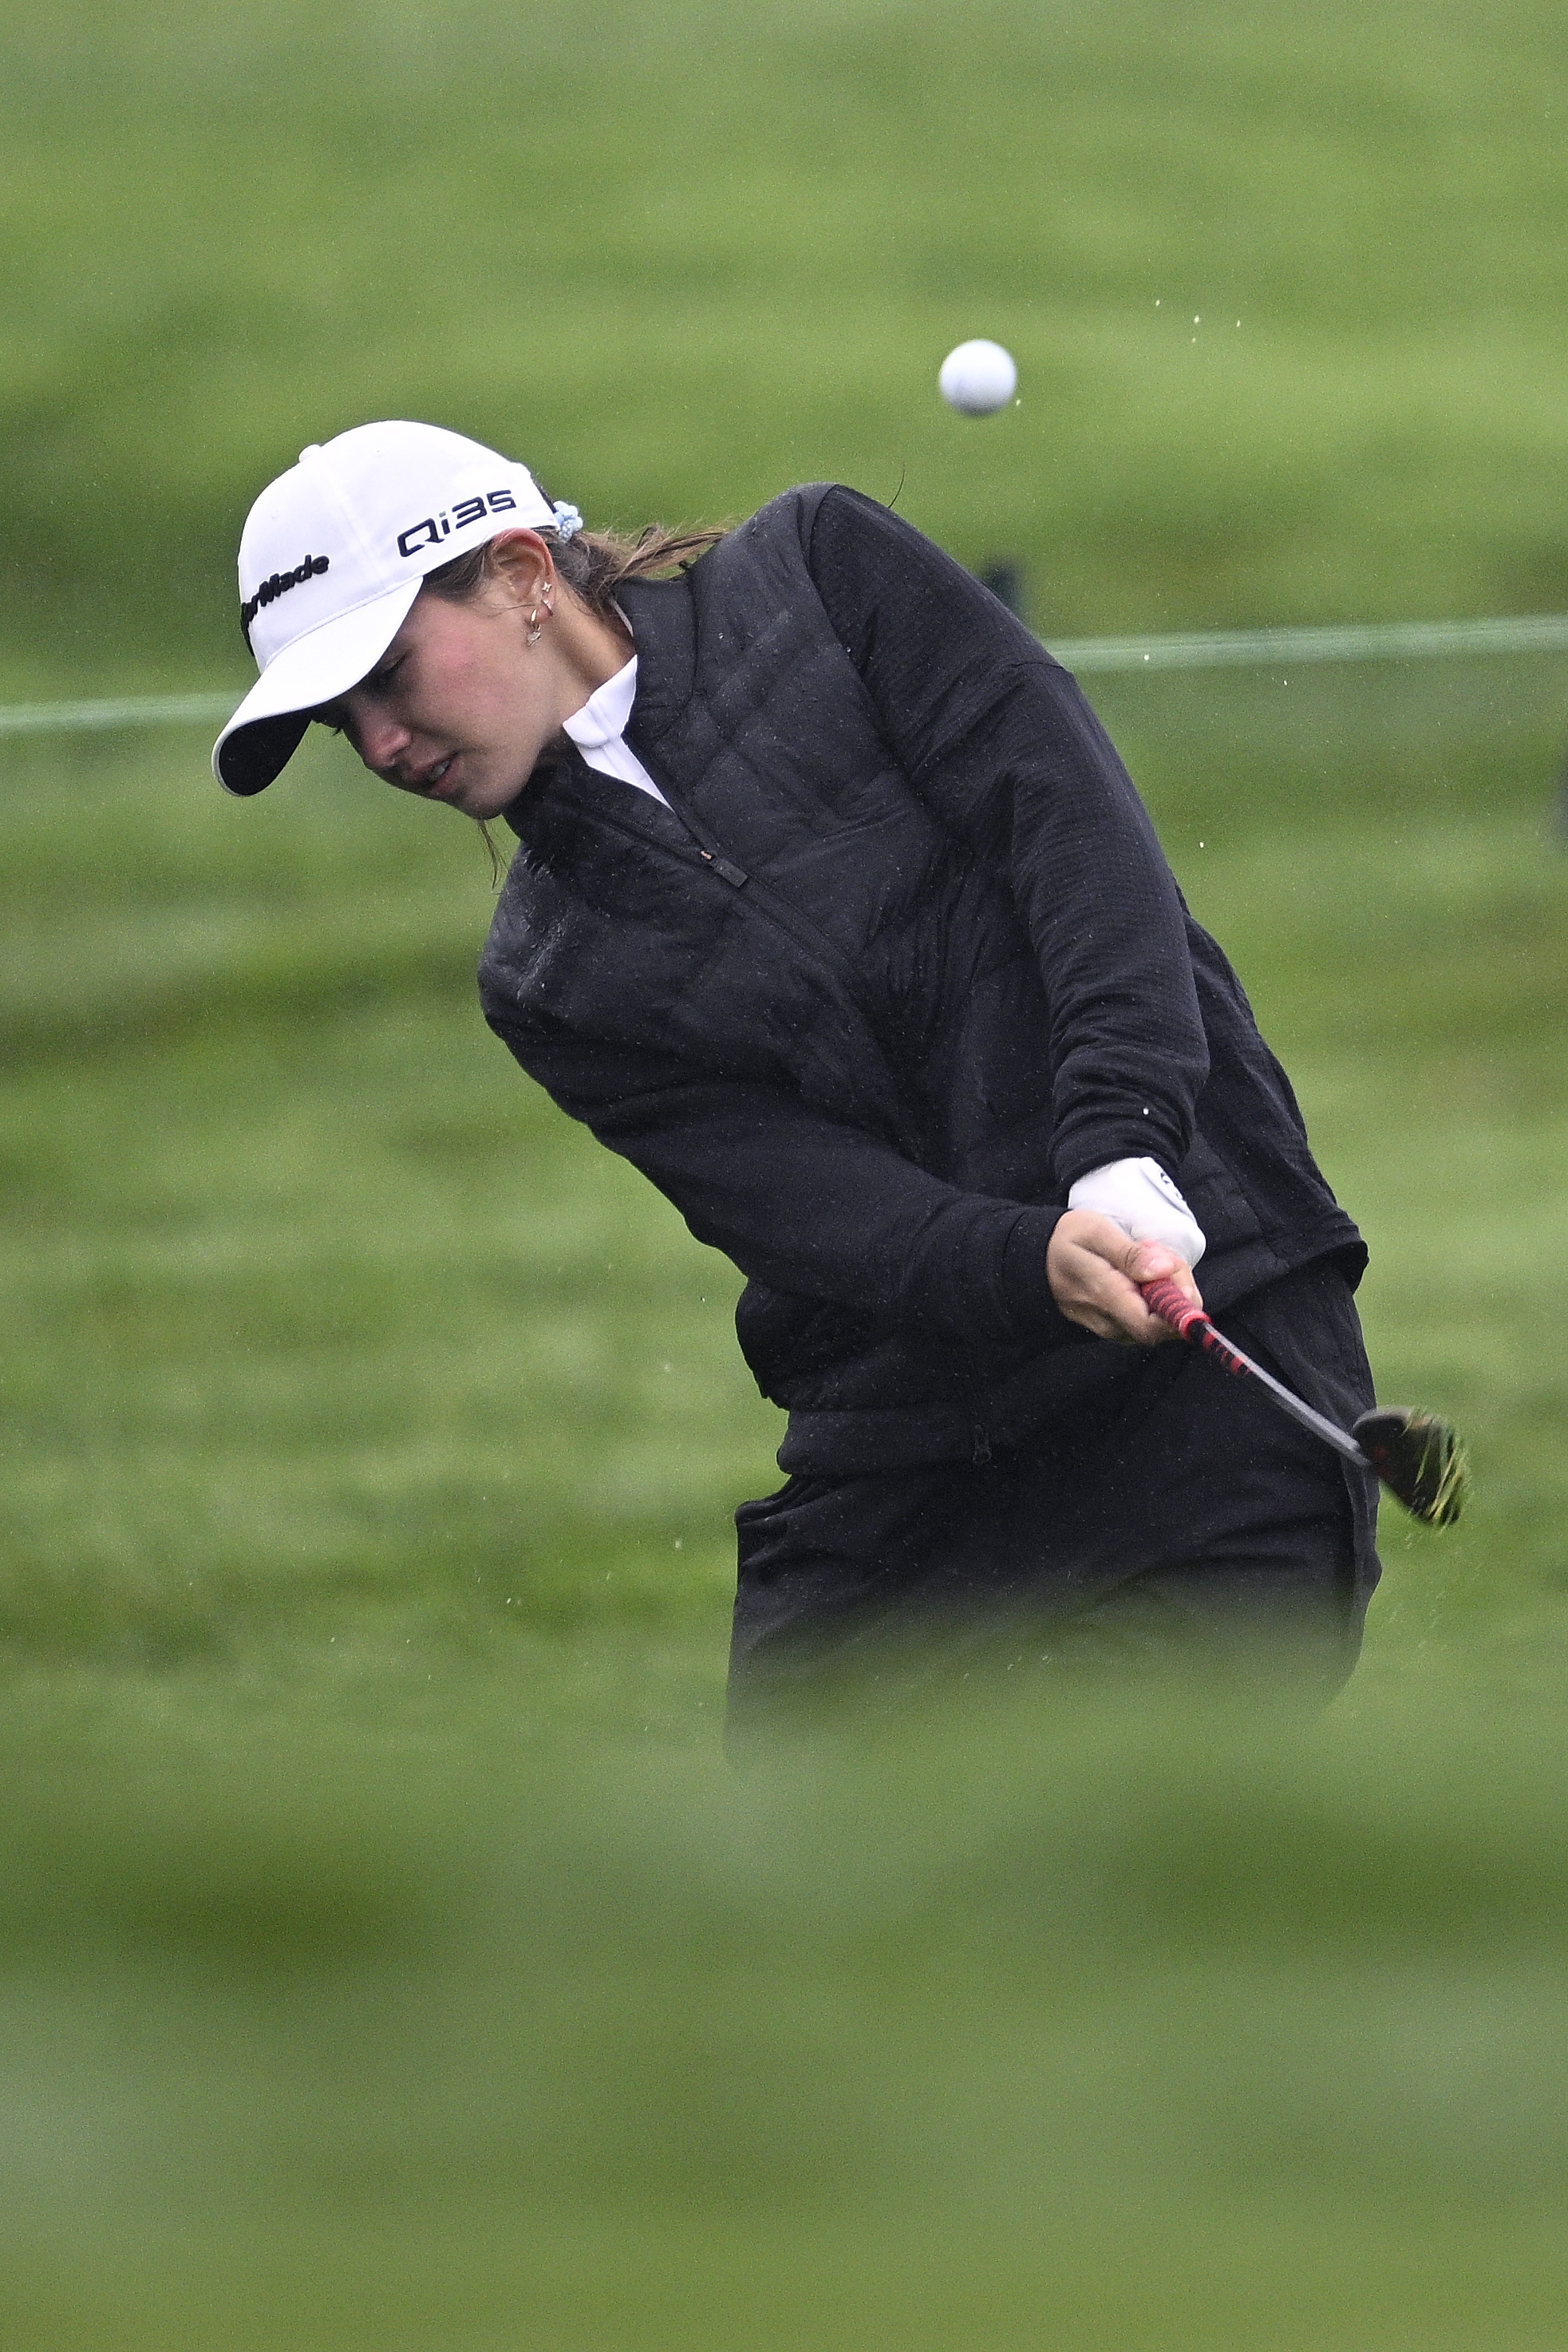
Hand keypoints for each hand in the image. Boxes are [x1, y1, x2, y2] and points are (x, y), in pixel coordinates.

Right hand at [1046, 1211, 1203, 1345]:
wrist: (1033, 1258)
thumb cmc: (1065, 1240)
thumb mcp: (1096, 1232)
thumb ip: (1130, 1254)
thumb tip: (1164, 1270)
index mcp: (1106, 1297)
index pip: (1154, 1326)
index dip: (1181, 1311)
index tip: (1180, 1279)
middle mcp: (1110, 1321)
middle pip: (1163, 1323)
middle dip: (1176, 1290)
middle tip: (1159, 1255)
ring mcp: (1111, 1327)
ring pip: (1157, 1321)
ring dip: (1165, 1291)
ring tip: (1144, 1260)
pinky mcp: (1113, 1326)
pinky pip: (1145, 1318)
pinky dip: (1153, 1296)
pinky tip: (1138, 1274)